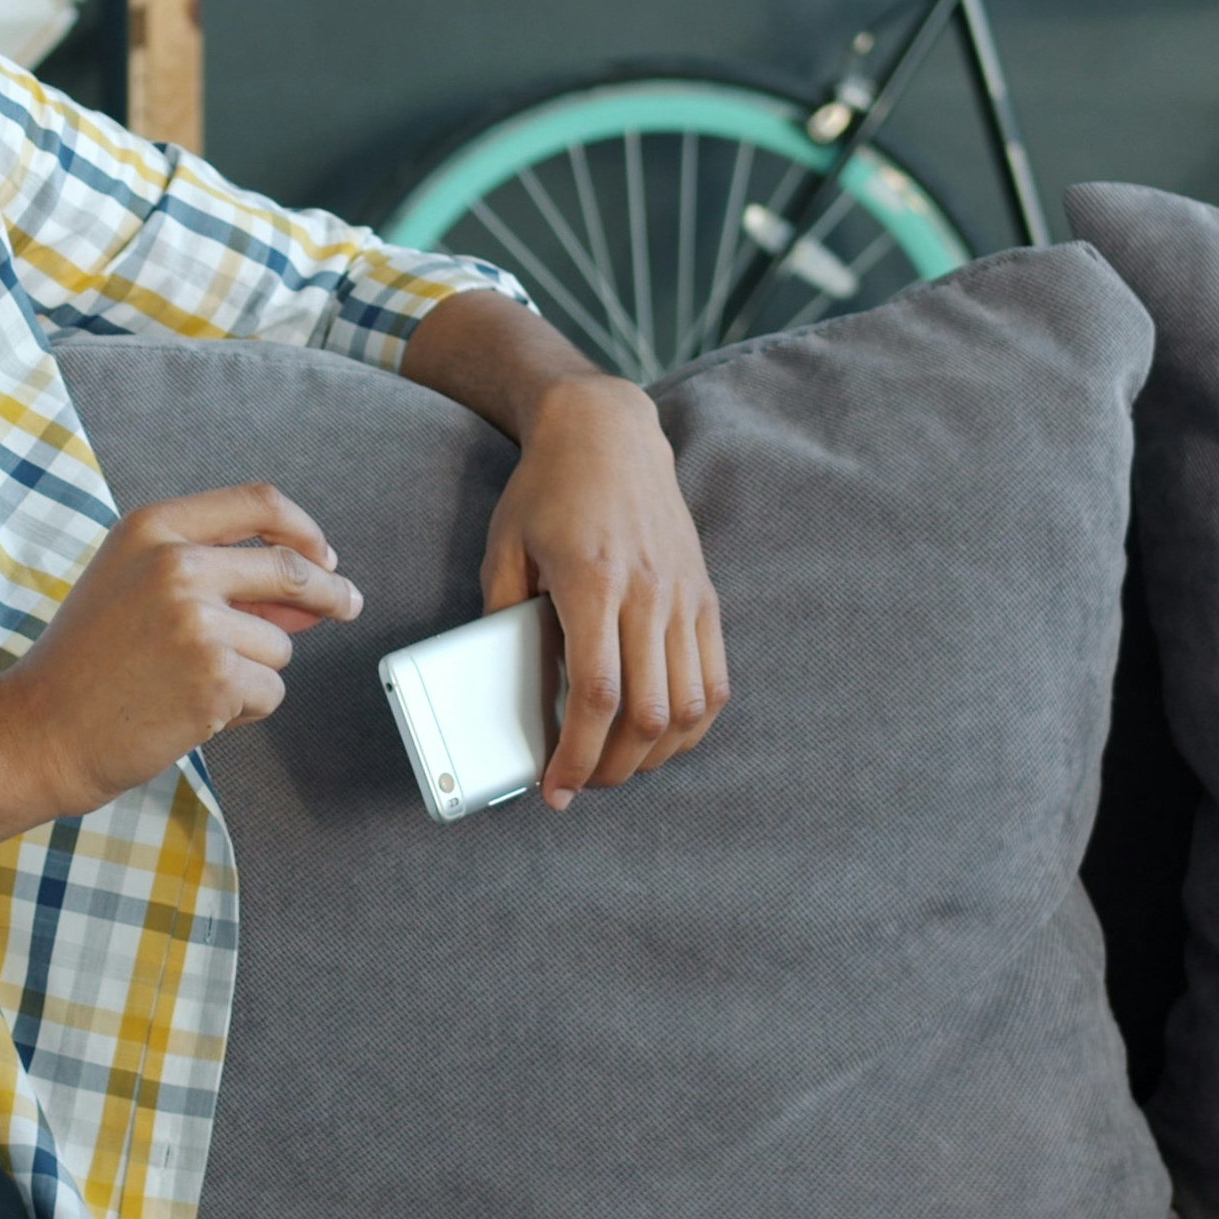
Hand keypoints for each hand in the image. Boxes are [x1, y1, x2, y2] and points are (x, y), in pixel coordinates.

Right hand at [0, 483, 359, 819]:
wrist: (40, 732)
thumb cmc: (85, 665)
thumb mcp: (134, 588)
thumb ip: (217, 577)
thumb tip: (310, 589)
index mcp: (153, 528)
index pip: (257, 504)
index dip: (302, 529)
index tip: (323, 554)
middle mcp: (177, 565)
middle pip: (290, 567)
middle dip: (329, 591)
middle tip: (347, 606)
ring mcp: (198, 621)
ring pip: (279, 643)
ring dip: (253, 671)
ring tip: (187, 686)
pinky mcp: (216, 677)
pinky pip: (270, 691)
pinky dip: (244, 710)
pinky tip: (191, 712)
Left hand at [485, 376, 728, 807]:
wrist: (606, 430)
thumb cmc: (547, 489)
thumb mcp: (505, 548)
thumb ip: (504, 618)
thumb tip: (506, 689)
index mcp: (592, 582)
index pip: (596, 694)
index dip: (577, 755)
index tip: (555, 788)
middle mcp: (648, 593)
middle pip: (647, 713)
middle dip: (612, 768)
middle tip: (581, 785)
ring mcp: (685, 596)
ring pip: (688, 706)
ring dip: (656, 755)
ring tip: (619, 766)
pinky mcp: (705, 596)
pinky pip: (714, 679)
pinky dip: (694, 723)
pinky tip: (665, 739)